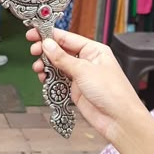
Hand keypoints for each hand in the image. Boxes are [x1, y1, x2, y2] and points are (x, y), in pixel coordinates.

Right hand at [26, 28, 145, 141]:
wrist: (119, 120)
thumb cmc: (112, 92)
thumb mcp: (84, 70)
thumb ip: (62, 58)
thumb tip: (47, 45)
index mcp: (93, 50)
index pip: (68, 38)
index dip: (50, 35)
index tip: (35, 34)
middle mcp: (87, 60)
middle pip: (61, 51)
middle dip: (46, 51)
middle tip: (34, 51)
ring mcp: (81, 75)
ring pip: (58, 65)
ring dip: (46, 65)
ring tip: (38, 68)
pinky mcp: (76, 89)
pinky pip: (59, 79)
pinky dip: (50, 78)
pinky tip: (44, 78)